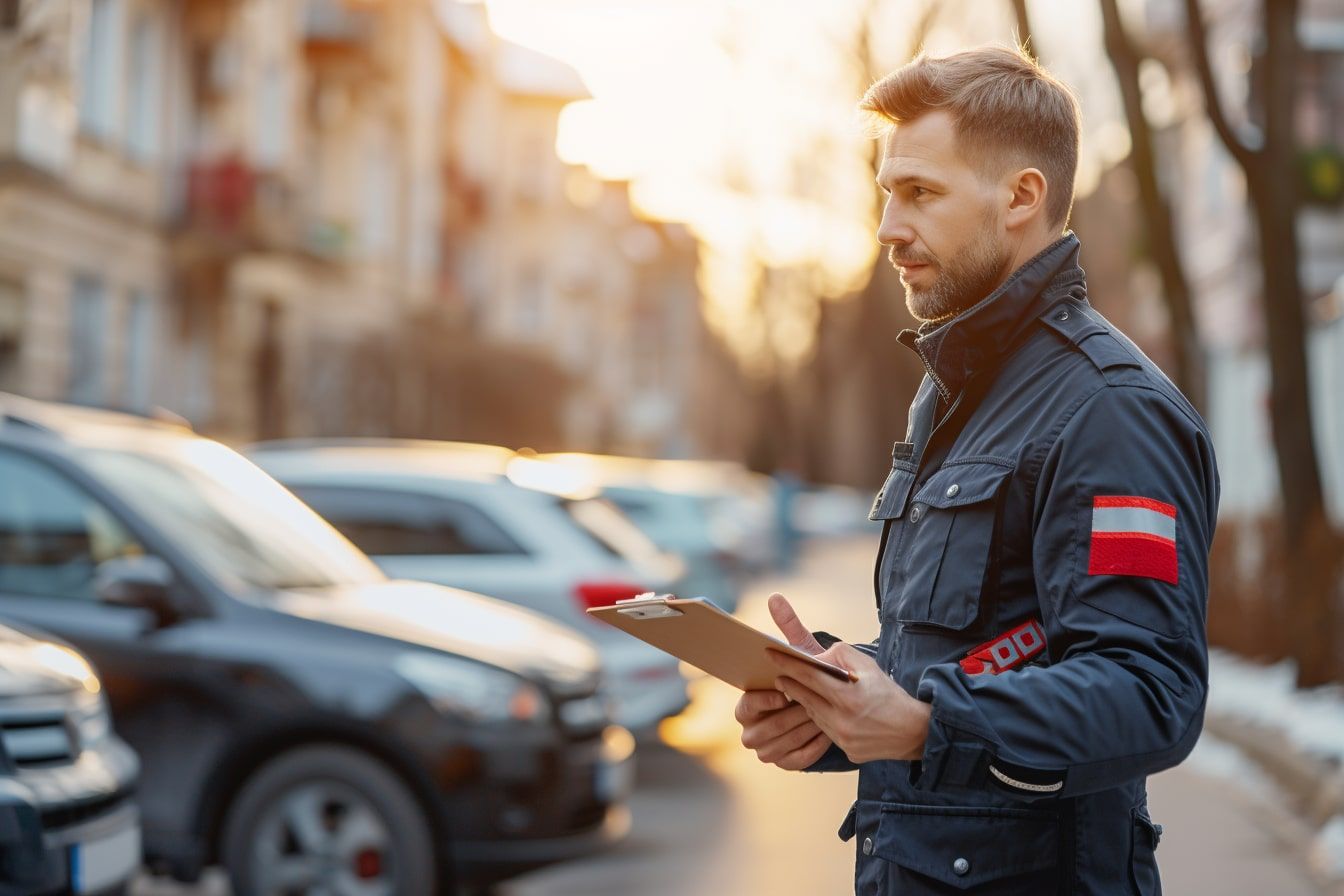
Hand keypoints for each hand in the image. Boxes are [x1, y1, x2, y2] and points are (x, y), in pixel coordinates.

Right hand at [733, 593, 831, 769]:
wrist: (831, 707)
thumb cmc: (809, 677)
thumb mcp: (802, 654)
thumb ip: (789, 628)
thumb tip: (775, 596)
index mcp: (749, 702)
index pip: (744, 706)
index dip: (762, 701)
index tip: (784, 693)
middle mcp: (752, 727)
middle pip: (759, 732)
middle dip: (786, 719)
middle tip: (809, 708)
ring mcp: (768, 747)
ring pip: (776, 748)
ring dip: (798, 734)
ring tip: (821, 720)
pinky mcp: (786, 761)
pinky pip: (794, 761)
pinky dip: (810, 749)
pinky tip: (827, 735)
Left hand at [767, 642, 930, 763]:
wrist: (913, 731)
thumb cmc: (890, 694)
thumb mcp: (869, 665)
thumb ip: (841, 655)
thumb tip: (817, 656)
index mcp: (847, 696)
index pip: (808, 676)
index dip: (788, 664)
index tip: (771, 655)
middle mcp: (842, 720)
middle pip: (804, 697)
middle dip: (789, 684)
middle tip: (778, 675)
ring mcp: (842, 738)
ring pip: (813, 715)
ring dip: (804, 702)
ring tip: (798, 689)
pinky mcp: (846, 751)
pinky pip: (825, 731)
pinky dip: (821, 718)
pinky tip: (823, 709)